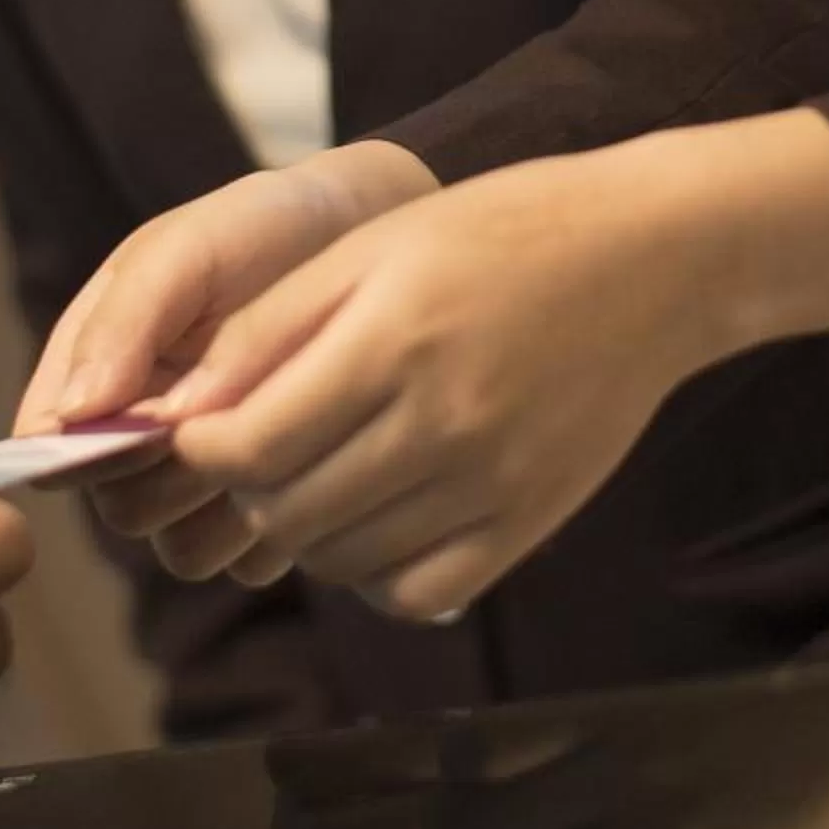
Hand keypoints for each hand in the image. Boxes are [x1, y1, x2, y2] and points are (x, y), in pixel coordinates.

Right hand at [14, 144, 436, 589]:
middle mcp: (139, 441)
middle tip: (233, 416)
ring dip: (229, 505)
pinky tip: (316, 457)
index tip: (156, 417)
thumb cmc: (263, 230)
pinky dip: (280, 523)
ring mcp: (204, 483)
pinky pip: (251, 563)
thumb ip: (125, 322)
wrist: (364, 230)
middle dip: (173, 475)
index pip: (51, 453)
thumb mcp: (186, 250)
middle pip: (122, 512)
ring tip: (281, 430)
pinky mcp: (268, 510)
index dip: (92, 450)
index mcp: (95, 377)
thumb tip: (67, 416)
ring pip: (184, 551)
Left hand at [86, 114, 828, 622]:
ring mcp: (490, 485)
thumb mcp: (373, 247)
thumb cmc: (499, 234)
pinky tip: (382, 515)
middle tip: (263, 443)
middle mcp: (443, 423)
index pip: (246, 446)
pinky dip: (375, 572)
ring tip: (326, 468)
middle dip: (248, 487)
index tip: (202, 424)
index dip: (200, 446)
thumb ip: (270, 329)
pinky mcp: (526, 526)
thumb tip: (176, 412)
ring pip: (340, 562)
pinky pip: (415, 594)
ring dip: (305, 529)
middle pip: (285, 513)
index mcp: (393, 340)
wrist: (652, 259)